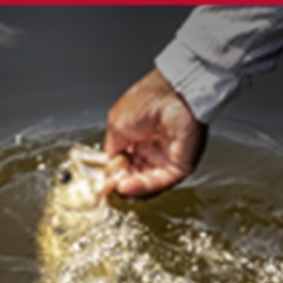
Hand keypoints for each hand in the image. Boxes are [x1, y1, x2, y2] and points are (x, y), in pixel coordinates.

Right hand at [104, 68, 206, 196]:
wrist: (173, 95)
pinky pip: (160, 181)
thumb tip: (106, 164)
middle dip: (121, 179)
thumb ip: (111, 148)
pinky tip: (126, 186)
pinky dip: (142, 187)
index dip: (114, 169)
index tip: (103, 177)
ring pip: (145, 180)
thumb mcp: (116, 124)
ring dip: (130, 186)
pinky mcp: (179, 165)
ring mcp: (166, 157)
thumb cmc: (147, 100)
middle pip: (134, 172)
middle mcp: (152, 146)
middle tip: (109, 184)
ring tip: (117, 187)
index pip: (124, 159)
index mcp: (137, 134)